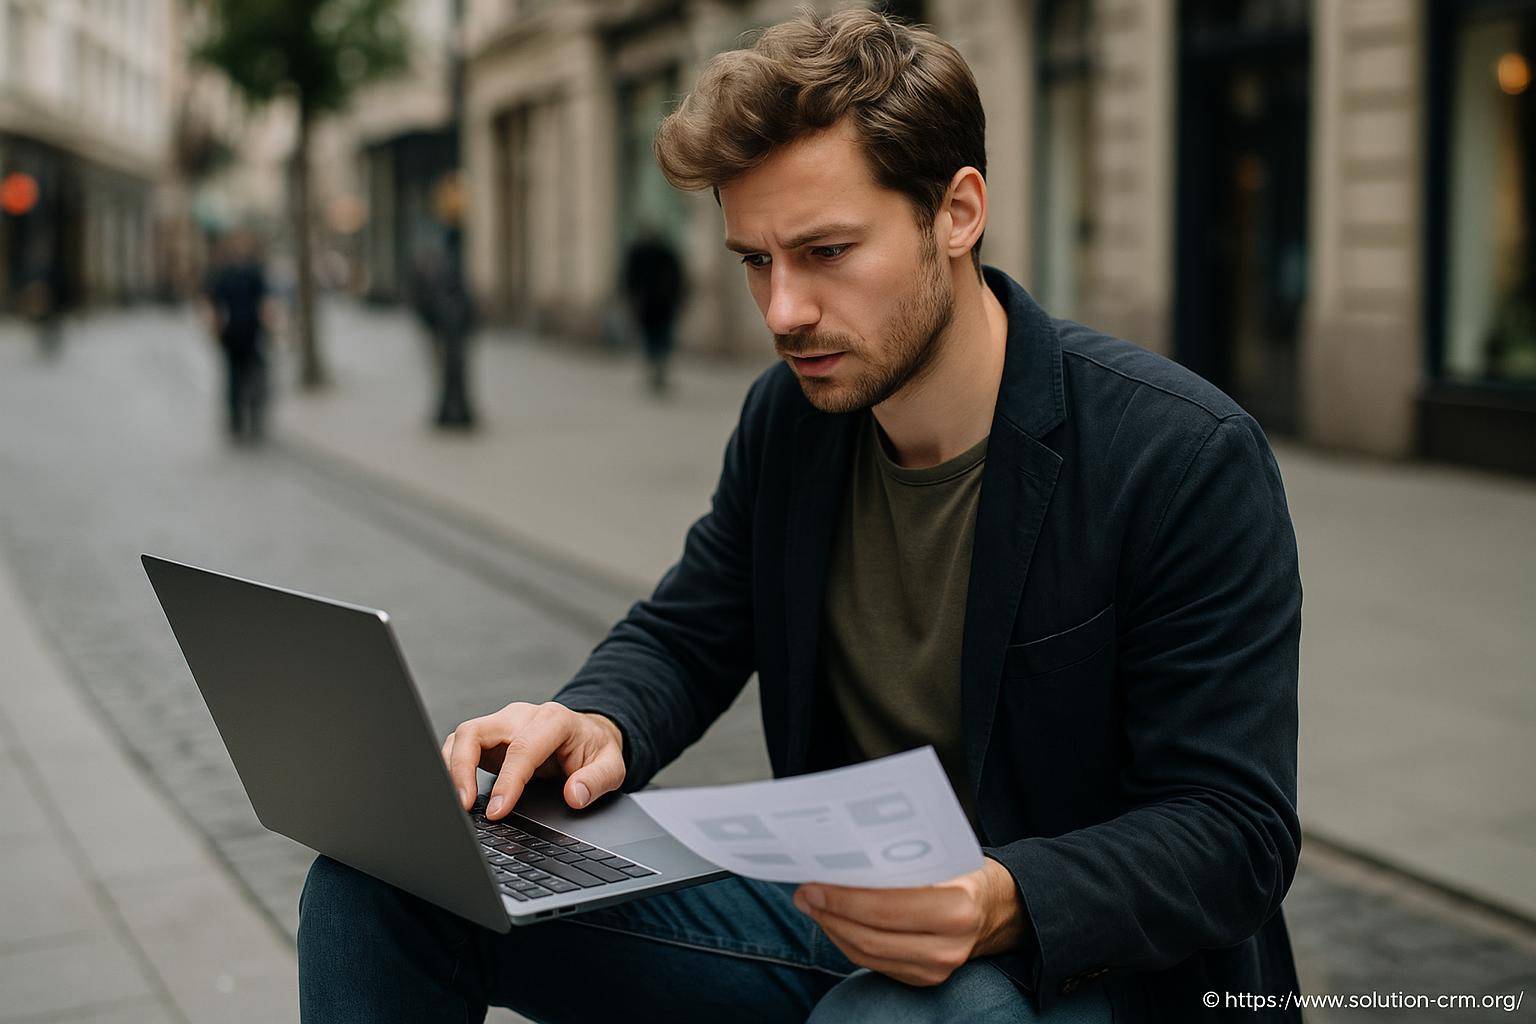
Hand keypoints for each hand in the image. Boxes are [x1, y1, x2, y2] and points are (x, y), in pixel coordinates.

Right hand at [440, 701, 625, 818]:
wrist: (588, 734)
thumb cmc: (594, 750)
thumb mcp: (611, 766)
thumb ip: (596, 780)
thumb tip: (574, 795)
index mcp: (553, 720)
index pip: (522, 748)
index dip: (507, 781)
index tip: (497, 811)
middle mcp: (522, 716)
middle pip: (477, 732)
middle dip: (462, 768)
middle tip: (463, 805)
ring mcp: (503, 724)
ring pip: (462, 736)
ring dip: (452, 768)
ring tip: (457, 802)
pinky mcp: (490, 736)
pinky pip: (461, 745)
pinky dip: (453, 766)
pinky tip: (457, 791)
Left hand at [793, 857, 1023, 986]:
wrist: (998, 908)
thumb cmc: (964, 873)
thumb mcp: (943, 857)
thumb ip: (901, 859)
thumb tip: (843, 855)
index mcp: (957, 908)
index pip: (886, 909)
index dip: (843, 898)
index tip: (814, 883)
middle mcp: (948, 946)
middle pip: (871, 937)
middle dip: (830, 914)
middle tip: (805, 893)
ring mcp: (937, 969)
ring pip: (867, 955)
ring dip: (833, 929)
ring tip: (813, 905)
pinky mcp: (925, 980)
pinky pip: (874, 964)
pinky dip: (848, 941)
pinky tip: (834, 920)